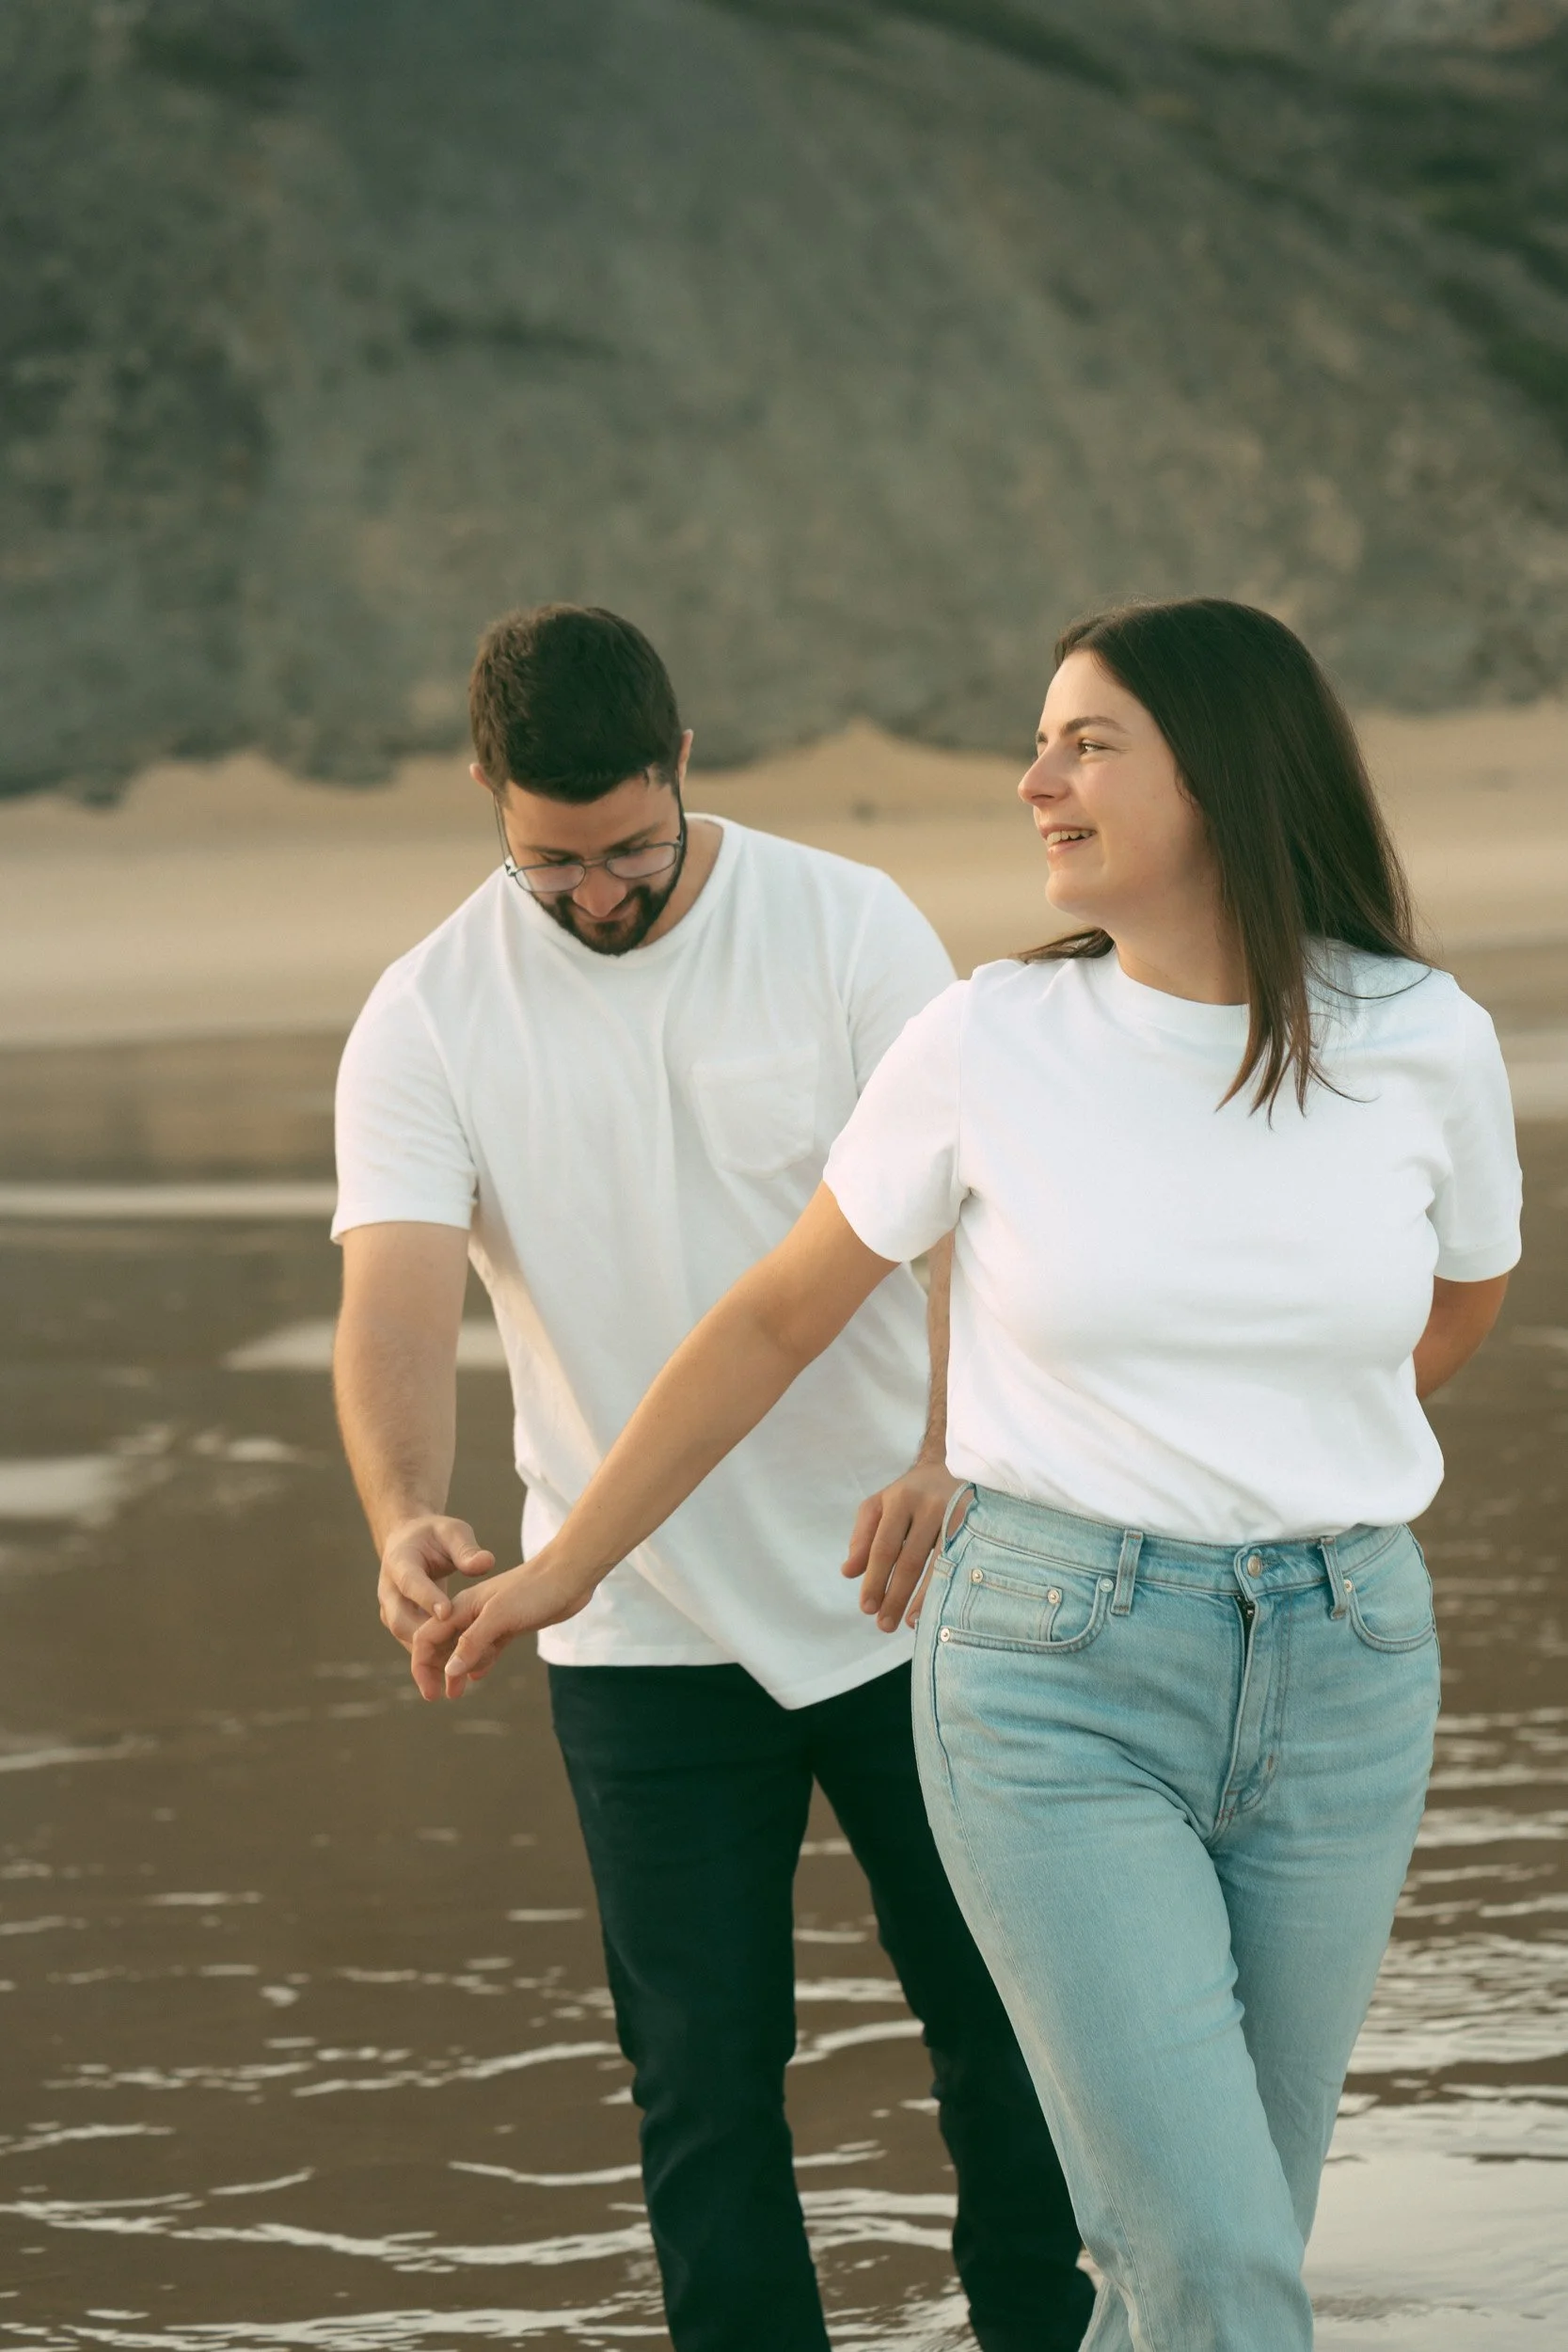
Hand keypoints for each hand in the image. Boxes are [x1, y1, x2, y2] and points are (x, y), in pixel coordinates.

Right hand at [377, 1514, 495, 1651]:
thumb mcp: (453, 1532)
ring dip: (430, 1652)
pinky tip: (458, 1663)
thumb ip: (466, 1549)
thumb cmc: (435, 1536)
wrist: (411, 1542)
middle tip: (455, 1652)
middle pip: (400, 1619)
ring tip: (460, 1665)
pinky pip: (413, 1642)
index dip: (427, 1598)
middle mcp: (389, 1589)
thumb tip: (486, 1564)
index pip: (411, 1583)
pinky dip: (433, 1654)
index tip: (447, 1613)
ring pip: (405, 1636)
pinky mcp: (400, 1622)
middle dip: (425, 1639)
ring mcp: (392, 1609)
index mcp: (399, 1561)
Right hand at [409, 1545, 598, 1700]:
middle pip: (442, 1644)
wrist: (568, 1574)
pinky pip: (487, 1648)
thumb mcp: (499, 1616)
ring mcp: (491, 1620)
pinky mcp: (509, 1626)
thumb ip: (473, 1642)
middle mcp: (471, 1613)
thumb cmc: (533, 1590)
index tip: (429, 1694)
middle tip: (438, 1697)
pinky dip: (480, 1662)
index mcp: (461, 1606)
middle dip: (436, 1670)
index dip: (422, 1666)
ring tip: (456, 1693)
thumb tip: (449, 1672)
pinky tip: (477, 1676)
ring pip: (465, 1649)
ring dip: (458, 1670)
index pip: (428, 1637)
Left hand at [842, 1459, 959, 1631]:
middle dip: (895, 1595)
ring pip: (940, 1564)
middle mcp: (930, 1505)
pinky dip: (950, 1586)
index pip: (884, 1547)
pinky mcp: (979, 1525)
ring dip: (924, 1598)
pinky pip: (963, 1562)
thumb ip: (862, 1538)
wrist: (955, 1465)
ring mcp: (958, 1515)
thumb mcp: (880, 1505)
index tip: (867, 1608)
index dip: (875, 1579)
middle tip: (884, 1625)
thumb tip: (849, 1573)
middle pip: (910, 1559)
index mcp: (900, 1499)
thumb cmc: (911, 1494)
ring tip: (911, 1623)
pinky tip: (941, 1605)